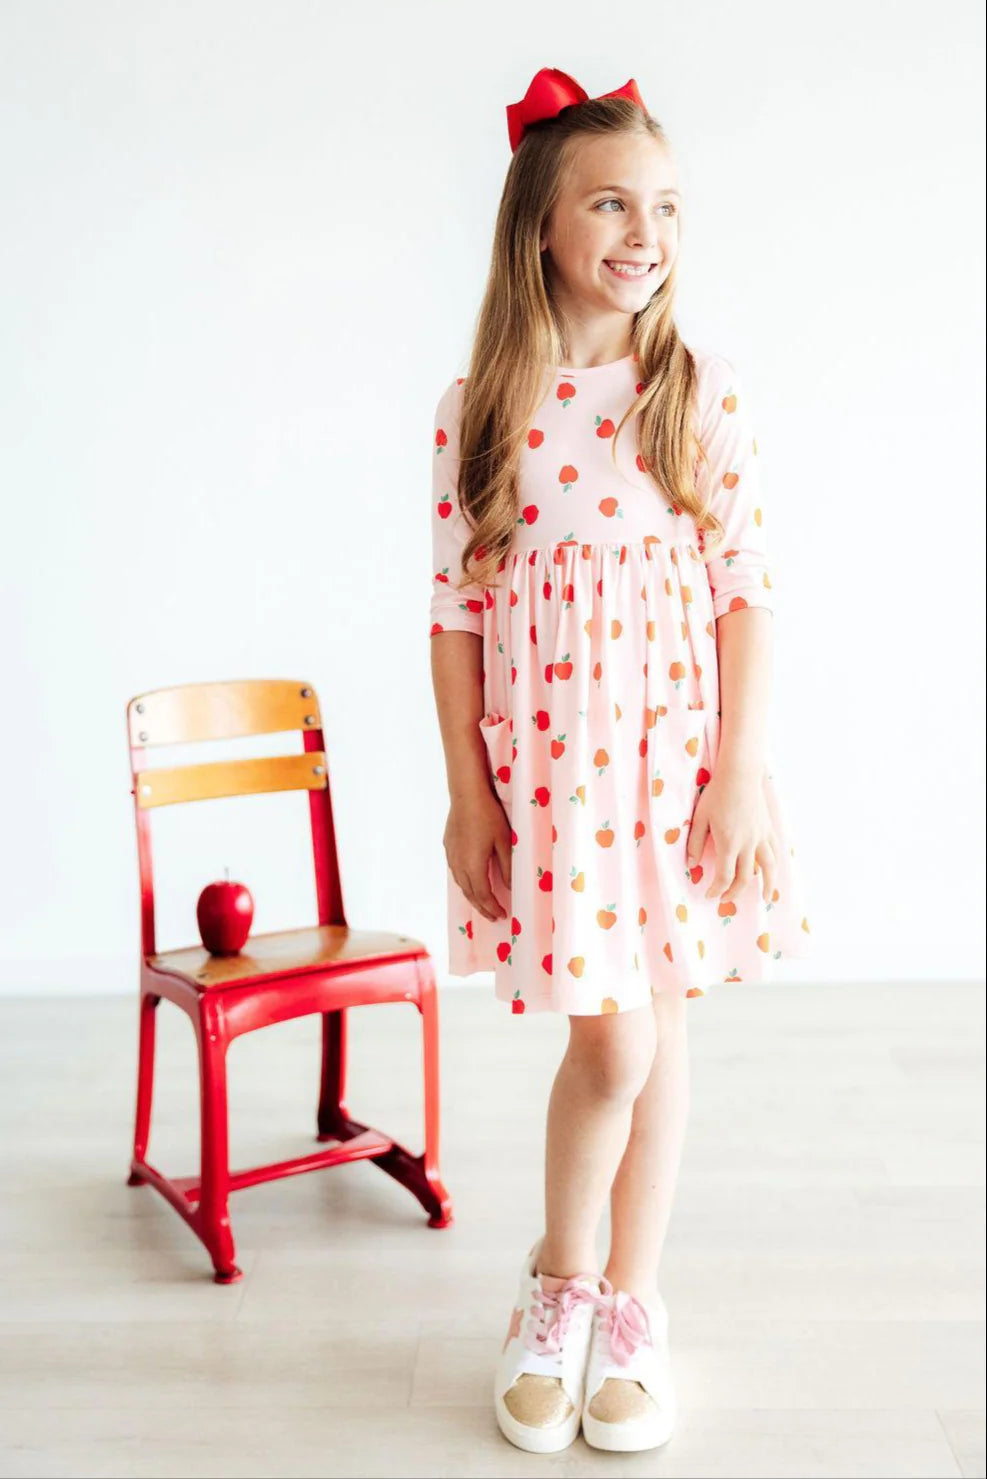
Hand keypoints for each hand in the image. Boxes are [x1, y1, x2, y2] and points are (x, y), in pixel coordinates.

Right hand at [443, 790, 512, 922]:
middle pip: (469, 894)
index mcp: (473, 866)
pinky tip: (470, 880)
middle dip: (482, 907)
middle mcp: (458, 864)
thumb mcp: (504, 842)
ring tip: (483, 903)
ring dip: (472, 896)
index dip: (492, 907)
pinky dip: (465, 882)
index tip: (502, 915)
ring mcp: (451, 855)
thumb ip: (507, 867)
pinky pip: (456, 872)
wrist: (466, 794)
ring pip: (460, 884)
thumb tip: (510, 887)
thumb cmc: (489, 816)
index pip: (483, 895)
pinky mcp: (448, 846)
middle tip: (493, 916)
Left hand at [686, 766, 777, 905]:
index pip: (724, 876)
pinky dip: (774, 866)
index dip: (716, 890)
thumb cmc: (717, 794)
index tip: (709, 895)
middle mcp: (748, 844)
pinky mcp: (768, 829)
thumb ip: (694, 843)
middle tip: (725, 898)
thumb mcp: (700, 818)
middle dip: (734, 892)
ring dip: (766, 886)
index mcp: (729, 843)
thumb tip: (691, 865)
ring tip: (764, 898)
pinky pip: (775, 852)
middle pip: (744, 878)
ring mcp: (761, 837)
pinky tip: (772, 872)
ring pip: (768, 868)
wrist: (740, 774)